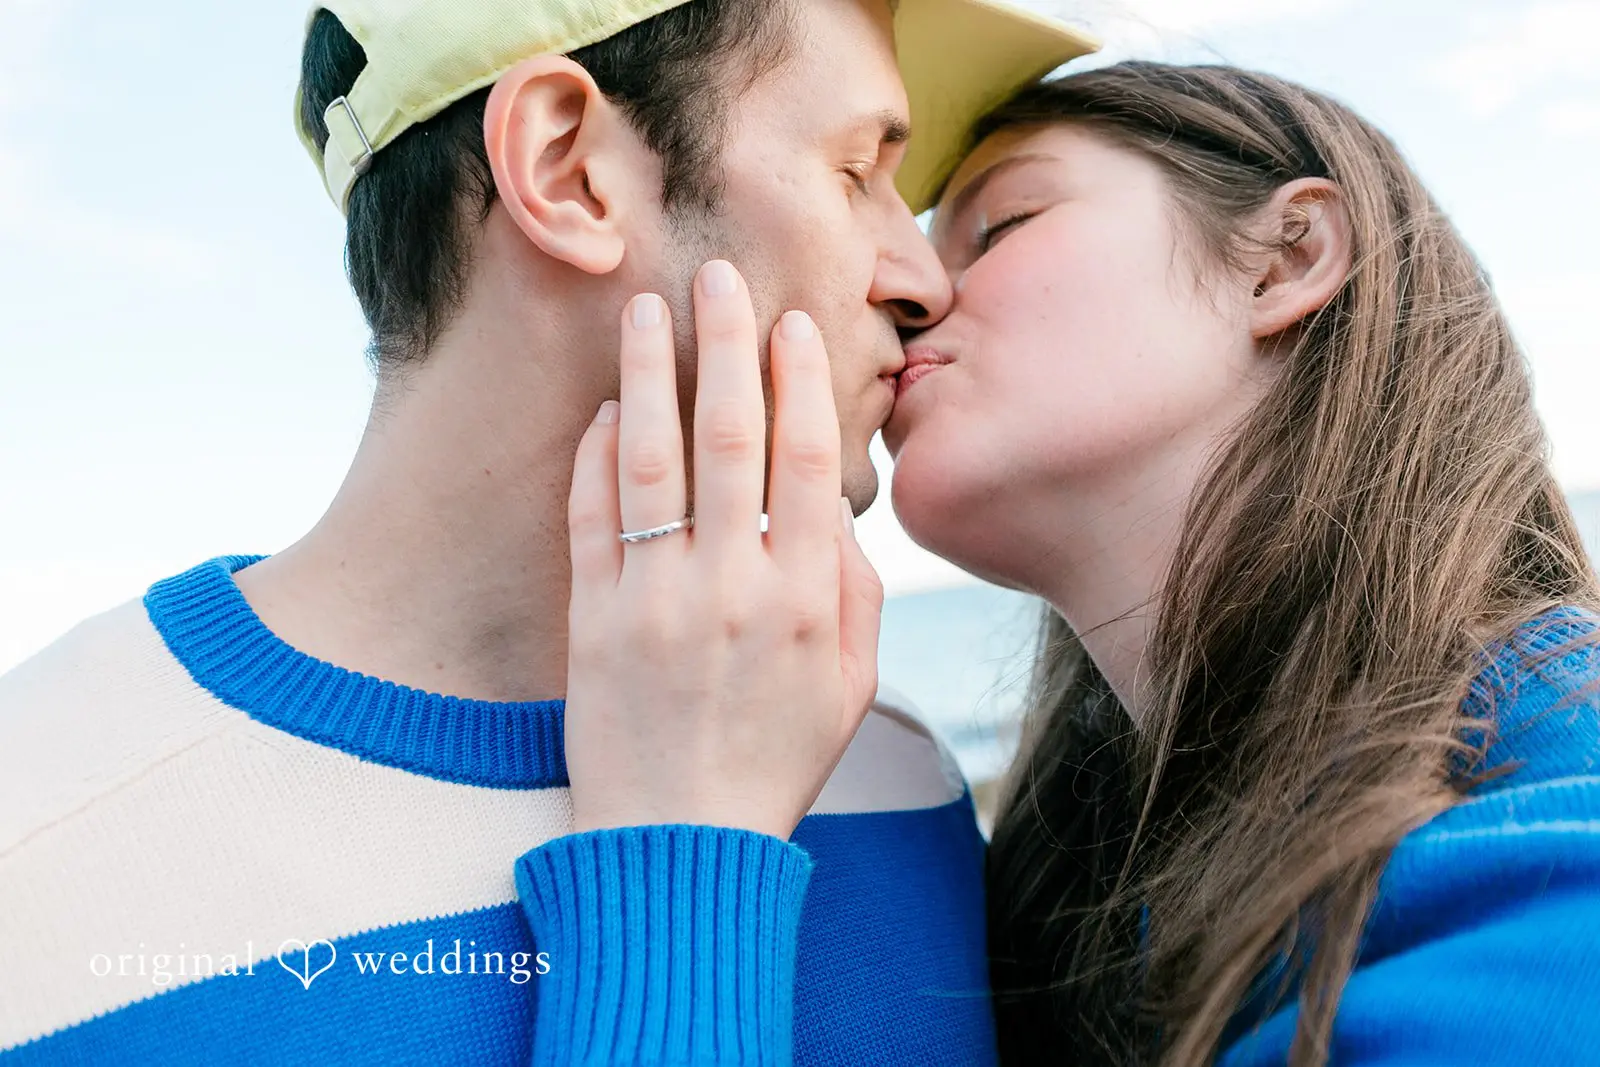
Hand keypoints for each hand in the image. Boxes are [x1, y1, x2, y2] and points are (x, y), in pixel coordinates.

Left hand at [563, 260, 884, 840]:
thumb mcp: (850, 689)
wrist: (680, 846)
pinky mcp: (593, 619)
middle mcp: (732, 585)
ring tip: (646, 309)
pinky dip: (594, 459)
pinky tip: (603, 412)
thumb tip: (836, 514)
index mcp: (805, 599)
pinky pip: (591, 519)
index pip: (806, 459)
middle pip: (730, 437)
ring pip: (650, 459)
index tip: (792, 321)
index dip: (800, 379)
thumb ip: (852, 595)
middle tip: (717, 275)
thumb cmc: (775, 764)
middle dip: (726, 344)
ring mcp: (655, 599)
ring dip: (649, 375)